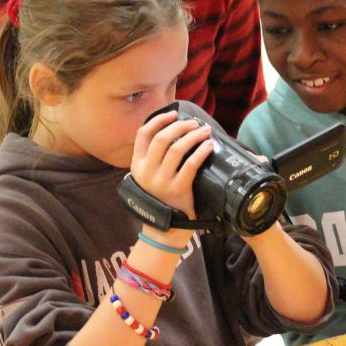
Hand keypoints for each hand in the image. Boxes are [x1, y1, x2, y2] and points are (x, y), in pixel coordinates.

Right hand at [131, 110, 212, 240]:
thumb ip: (153, 159)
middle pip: (162, 138)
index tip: (173, 113)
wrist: (163, 232)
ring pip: (177, 148)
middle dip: (179, 126)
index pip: (143, 134)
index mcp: (137, 166)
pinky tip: (209, 145)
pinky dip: (201, 151)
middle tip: (194, 123)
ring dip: (193, 136)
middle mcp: (146, 172)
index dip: (159, 120)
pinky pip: (191, 164)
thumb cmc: (160, 199)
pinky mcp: (177, 190)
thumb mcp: (148, 178)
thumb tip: (173, 131)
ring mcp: (161, 182)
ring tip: (204, 131)